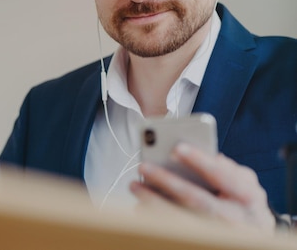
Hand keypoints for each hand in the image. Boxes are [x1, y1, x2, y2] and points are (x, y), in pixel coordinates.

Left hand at [130, 143, 275, 233]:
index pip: (223, 176)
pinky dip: (155, 220)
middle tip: (144, 166)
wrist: (254, 236)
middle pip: (197, 200)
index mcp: (247, 196)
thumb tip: (207, 154)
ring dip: (154, 203)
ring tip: (135, 186)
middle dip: (168, 182)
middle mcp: (233, 217)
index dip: (200, 161)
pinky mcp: (200, 240)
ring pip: (182, 219)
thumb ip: (228, 168)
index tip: (177, 148)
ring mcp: (216, 233)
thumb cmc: (243, 203)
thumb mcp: (246, 183)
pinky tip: (139, 209)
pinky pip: (174, 231)